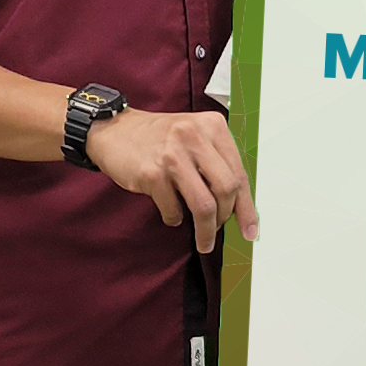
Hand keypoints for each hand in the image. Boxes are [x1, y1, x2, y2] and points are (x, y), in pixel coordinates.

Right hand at [85, 106, 256, 251]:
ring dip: (205, 230)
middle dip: (226, 219)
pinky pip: (174, 210)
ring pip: (204, 205)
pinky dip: (176, 218)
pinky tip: (172, 213)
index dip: (247, 206)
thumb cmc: (158, 138)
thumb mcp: (194, 136)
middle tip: (218, 231)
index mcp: (212, 126)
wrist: (115, 130)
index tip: (250, 229)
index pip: (239, 173)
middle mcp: (194, 136)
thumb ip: (217, 163)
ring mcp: (172, 155)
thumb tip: (238, 205)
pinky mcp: (152, 173)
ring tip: (203, 240)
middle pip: (226, 190)